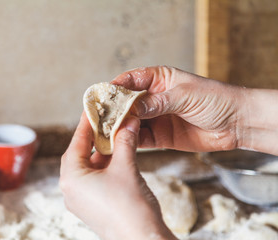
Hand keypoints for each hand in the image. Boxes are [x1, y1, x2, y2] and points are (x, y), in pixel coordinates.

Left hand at [60, 113, 176, 239]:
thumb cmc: (130, 208)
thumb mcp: (126, 168)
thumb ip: (125, 141)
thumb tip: (129, 121)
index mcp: (71, 178)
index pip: (77, 142)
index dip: (86, 123)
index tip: (93, 108)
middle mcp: (71, 189)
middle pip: (80, 154)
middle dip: (95, 137)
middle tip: (106, 120)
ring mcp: (80, 199)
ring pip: (89, 167)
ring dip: (102, 151)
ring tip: (115, 135)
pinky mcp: (91, 206)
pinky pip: (94, 179)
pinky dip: (104, 166)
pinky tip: (118, 155)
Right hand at [112, 66, 243, 151]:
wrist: (237, 123)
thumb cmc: (215, 100)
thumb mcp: (184, 96)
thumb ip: (156, 102)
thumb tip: (130, 108)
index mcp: (160, 78)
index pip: (131, 79)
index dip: (115, 87)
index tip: (102, 96)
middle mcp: (155, 98)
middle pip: (127, 103)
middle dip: (114, 110)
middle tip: (100, 118)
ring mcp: (157, 117)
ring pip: (131, 121)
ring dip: (119, 127)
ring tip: (106, 133)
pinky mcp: (161, 136)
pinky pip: (141, 138)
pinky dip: (130, 140)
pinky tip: (120, 143)